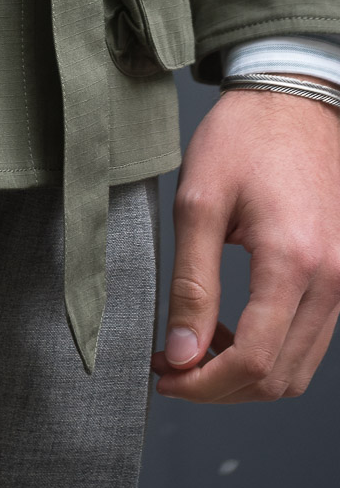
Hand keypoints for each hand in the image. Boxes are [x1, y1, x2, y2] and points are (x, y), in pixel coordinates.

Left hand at [152, 84, 339, 402]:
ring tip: (193, 349)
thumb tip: (180, 353)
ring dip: (245, 374)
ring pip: (299, 367)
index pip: (255, 361)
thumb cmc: (242, 139)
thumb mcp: (198, 203)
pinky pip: (310, 338)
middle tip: (170, 368)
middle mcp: (331, 280)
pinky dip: (270, 350)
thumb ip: (191, 284)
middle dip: (220, 388)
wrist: (291, 99)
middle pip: (280, 377)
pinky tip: (228, 328)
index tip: (164, 375)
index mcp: (293, 262)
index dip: (204, 383)